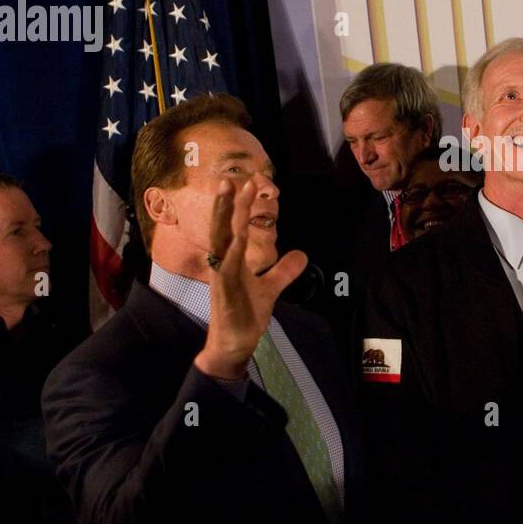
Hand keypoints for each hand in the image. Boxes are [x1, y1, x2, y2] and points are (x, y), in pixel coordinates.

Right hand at [194, 178, 307, 379]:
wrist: (233, 345)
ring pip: (221, 240)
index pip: (233, 226)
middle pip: (223, 226)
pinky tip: (236, 237)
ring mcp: (221, 277)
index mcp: (230, 259)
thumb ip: (284, 270)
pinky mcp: (223, 293)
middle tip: (235, 178)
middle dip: (228, 202)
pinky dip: (231, 252)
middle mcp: (222, 263)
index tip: (247, 182)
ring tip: (230, 192)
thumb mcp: (271, 288)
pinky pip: (226, 268)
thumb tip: (302, 254)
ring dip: (225, 216)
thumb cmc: (245, 315)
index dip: (238, 205)